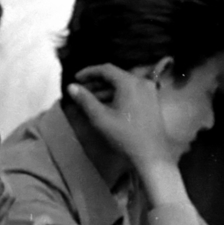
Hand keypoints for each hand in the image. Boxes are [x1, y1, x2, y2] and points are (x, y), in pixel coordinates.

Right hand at [65, 64, 181, 173]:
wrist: (151, 155)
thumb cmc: (124, 136)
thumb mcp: (100, 118)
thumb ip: (85, 100)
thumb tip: (71, 87)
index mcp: (130, 82)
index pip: (106, 69)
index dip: (89, 72)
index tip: (75, 78)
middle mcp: (142, 82)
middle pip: (115, 76)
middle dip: (96, 82)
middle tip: (81, 90)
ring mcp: (149, 91)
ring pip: (124, 85)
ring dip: (106, 90)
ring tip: (90, 100)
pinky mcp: (152, 101)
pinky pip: (132, 92)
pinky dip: (118, 95)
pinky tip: (106, 105)